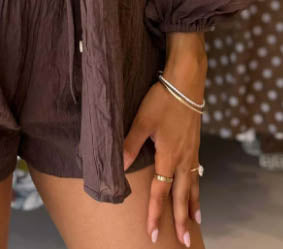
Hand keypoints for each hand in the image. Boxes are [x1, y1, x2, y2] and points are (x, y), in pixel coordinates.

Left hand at [123, 46, 206, 245]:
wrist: (187, 82)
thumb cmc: (163, 99)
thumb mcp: (142, 120)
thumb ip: (130, 144)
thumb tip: (118, 167)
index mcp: (168, 156)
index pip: (160, 191)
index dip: (155, 213)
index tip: (152, 232)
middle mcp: (182, 159)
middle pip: (182, 195)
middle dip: (181, 220)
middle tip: (183, 242)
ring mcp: (191, 151)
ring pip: (193, 185)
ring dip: (192, 205)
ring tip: (195, 222)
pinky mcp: (195, 143)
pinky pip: (197, 172)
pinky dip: (197, 186)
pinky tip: (196, 187)